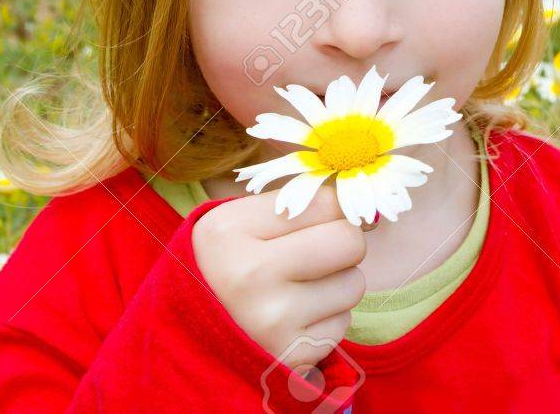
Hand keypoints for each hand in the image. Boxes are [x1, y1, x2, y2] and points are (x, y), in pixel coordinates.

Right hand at [192, 182, 366, 368]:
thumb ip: (301, 202)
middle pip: (350, 242)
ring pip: (354, 284)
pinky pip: (343, 324)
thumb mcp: (244, 220)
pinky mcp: (293, 356)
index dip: (329, 211)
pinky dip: (326, 320)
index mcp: (230, 230)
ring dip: (336, 285)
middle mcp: (249, 276)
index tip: (311, 222)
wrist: (192, 335)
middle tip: (312, 255)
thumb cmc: (231, 263)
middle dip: (341, 245)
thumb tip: (366, 208)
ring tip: (296, 290)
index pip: (327, 202)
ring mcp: (272, 321)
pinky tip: (294, 320)